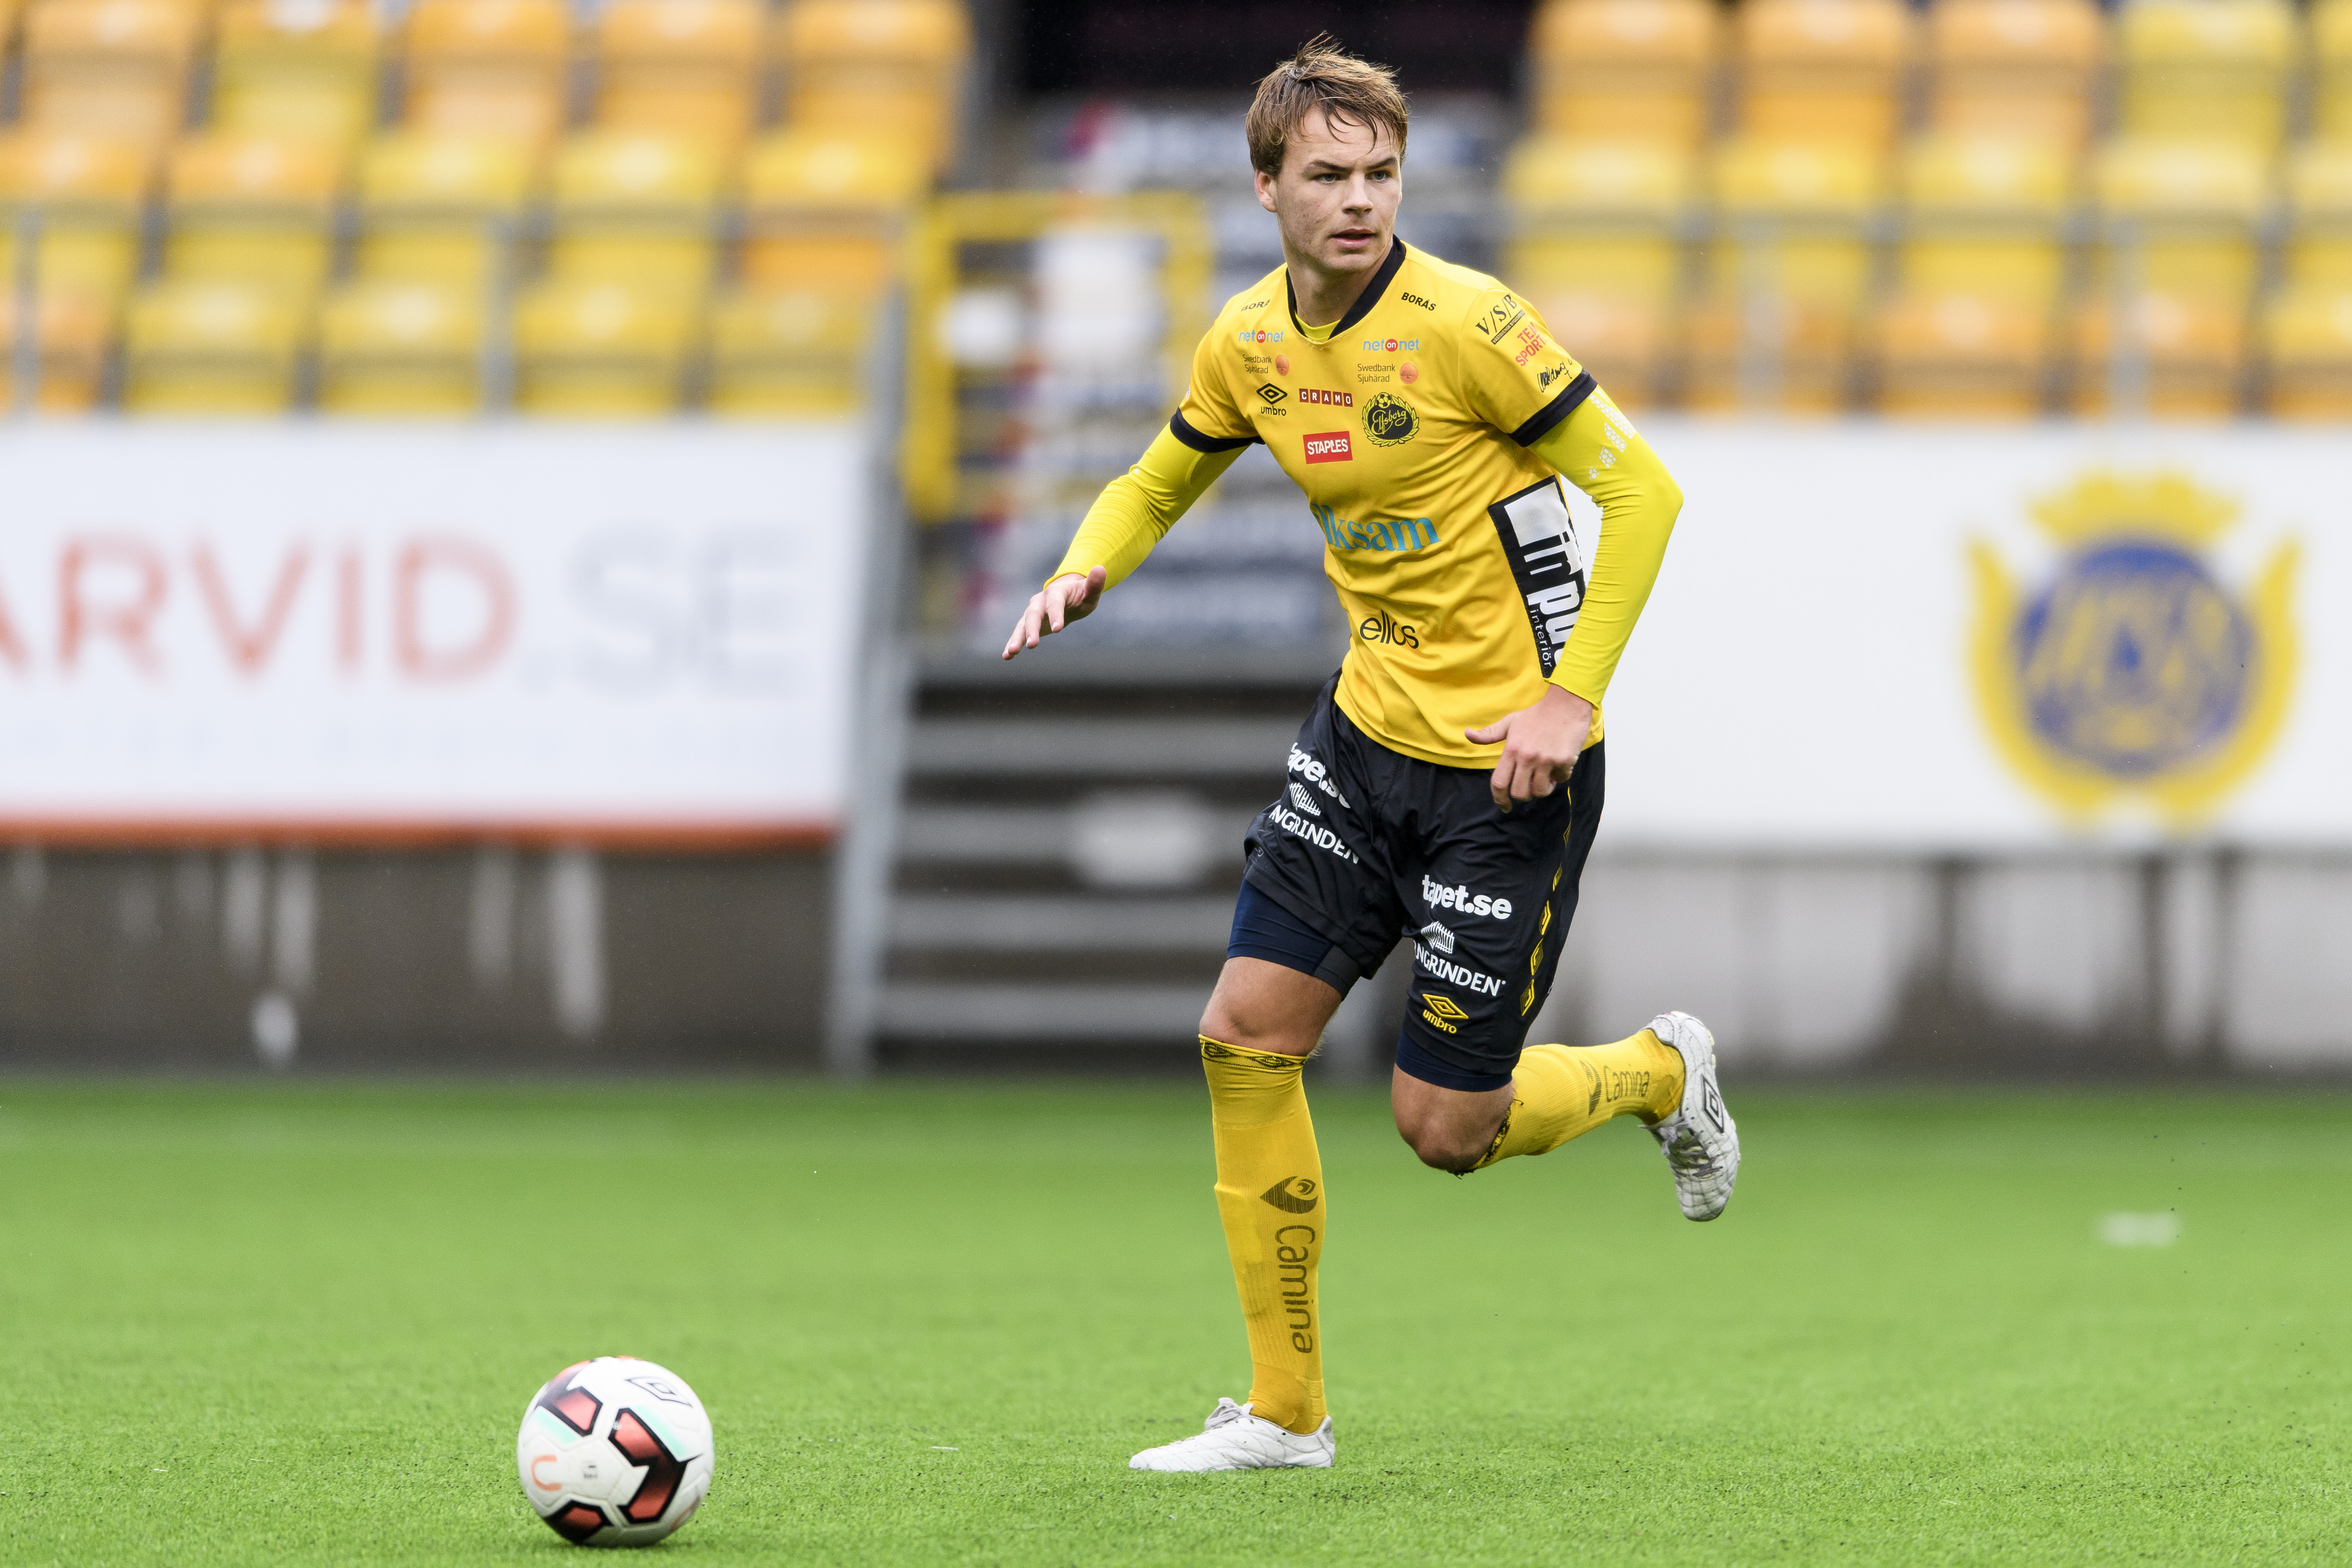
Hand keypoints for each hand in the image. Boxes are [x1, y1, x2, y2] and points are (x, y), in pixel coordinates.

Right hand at [1002, 567, 1107, 659]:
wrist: (1067, 598)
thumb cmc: (1081, 596)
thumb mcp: (1089, 592)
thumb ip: (1094, 584)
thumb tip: (1100, 569)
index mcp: (1055, 592)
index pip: (1054, 602)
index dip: (1055, 614)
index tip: (1058, 629)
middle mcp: (1039, 601)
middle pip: (1033, 614)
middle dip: (1031, 629)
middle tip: (1032, 645)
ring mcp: (1031, 613)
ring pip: (1022, 625)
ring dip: (1016, 638)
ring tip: (1012, 652)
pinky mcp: (1028, 624)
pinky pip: (1018, 633)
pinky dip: (1012, 643)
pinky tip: (1007, 656)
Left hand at [1465, 685, 1592, 809]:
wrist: (1566, 704)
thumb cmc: (1536, 715)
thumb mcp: (1510, 722)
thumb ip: (1489, 733)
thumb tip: (1467, 734)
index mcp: (1511, 750)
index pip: (1499, 782)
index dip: (1499, 799)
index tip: (1504, 806)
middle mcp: (1527, 757)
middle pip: (1520, 793)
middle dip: (1523, 796)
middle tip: (1529, 787)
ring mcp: (1546, 759)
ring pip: (1540, 792)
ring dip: (1542, 789)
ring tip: (1545, 777)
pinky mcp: (1564, 760)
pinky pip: (1561, 780)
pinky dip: (1560, 777)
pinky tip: (1559, 765)